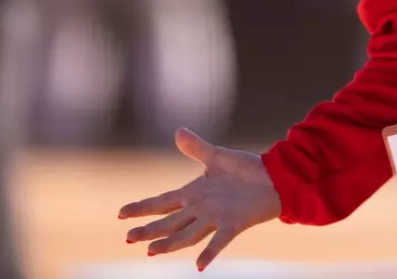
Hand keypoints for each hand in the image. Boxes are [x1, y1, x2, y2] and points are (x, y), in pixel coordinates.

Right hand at [119, 128, 281, 270]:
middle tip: (128, 238)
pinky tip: (199, 266)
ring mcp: (216, 217)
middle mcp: (201, 208)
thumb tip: (178, 132)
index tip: (121, 214)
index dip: (142, 208)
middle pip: (169, 222)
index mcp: (194, 193)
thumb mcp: (218, 156)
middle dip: (148, 230)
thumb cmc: (246, 169)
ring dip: (169, 243)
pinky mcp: (234, 223)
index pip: (162, 202)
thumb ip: (196, 147)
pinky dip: (210, 252)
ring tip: (150, 251)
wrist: (275, 178)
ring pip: (186, 234)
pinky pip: (219, 241)